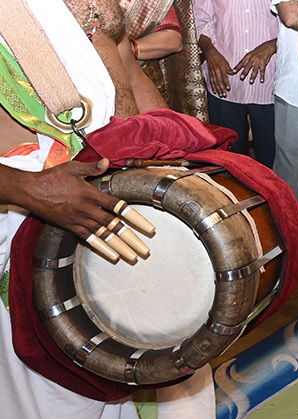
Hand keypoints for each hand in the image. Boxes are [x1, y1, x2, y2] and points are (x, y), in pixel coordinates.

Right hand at [7, 159, 154, 254]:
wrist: (29, 190)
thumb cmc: (51, 178)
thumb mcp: (73, 167)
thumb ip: (92, 167)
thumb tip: (106, 161)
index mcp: (91, 194)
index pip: (118, 207)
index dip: (135, 218)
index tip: (148, 228)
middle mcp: (87, 209)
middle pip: (113, 226)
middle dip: (131, 239)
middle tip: (145, 251)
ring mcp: (78, 219)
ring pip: (103, 235)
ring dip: (118, 247)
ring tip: (132, 257)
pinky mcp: (69, 226)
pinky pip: (88, 239)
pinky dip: (101, 248)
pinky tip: (111, 256)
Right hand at [203, 46, 234, 96]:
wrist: (210, 53)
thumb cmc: (219, 57)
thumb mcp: (226, 62)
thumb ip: (229, 69)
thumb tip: (234, 73)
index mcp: (221, 68)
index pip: (224, 77)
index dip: (226, 83)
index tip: (228, 89)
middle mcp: (216, 71)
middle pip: (219, 81)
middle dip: (221, 89)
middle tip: (224, 95)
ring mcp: (212, 73)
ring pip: (215, 82)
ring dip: (217, 89)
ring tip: (220, 94)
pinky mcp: (209, 73)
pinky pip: (211, 81)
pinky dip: (213, 87)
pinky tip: (215, 91)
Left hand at [233, 40, 276, 83]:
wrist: (266, 48)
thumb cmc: (257, 51)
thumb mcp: (250, 54)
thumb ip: (245, 60)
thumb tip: (240, 66)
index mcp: (247, 56)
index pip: (241, 63)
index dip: (237, 67)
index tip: (233, 72)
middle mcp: (252, 59)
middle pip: (247, 67)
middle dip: (244, 73)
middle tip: (241, 77)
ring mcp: (258, 62)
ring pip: (255, 70)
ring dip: (253, 76)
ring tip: (251, 81)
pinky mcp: (263, 64)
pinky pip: (262, 71)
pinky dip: (262, 76)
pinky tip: (261, 80)